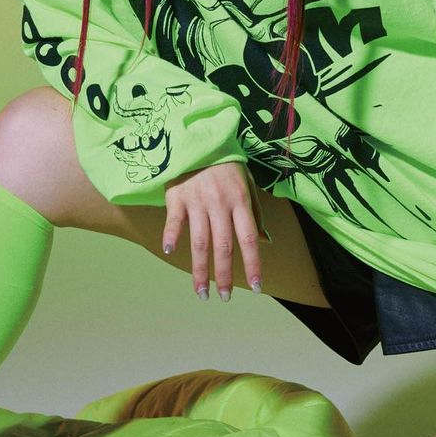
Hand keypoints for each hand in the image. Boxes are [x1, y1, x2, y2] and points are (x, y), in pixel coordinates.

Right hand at [162, 161, 266, 299]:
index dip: (253, 265)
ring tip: (202, 292)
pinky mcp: (177, 196)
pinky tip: (170, 251)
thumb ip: (254, 212)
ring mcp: (197, 201)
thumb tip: (266, 241)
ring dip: (200, 270)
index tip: (256, 288)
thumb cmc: (226, 164)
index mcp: (240, 201)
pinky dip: (171, 235)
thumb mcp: (246, 183)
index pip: (249, 239)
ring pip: (199, 242)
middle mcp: (219, 204)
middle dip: (224, 276)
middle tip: (223, 298)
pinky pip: (174, 220)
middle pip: (223, 247)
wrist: (200, 138)